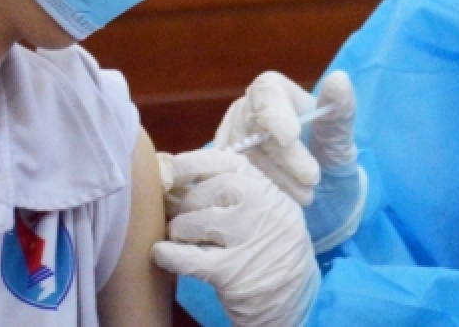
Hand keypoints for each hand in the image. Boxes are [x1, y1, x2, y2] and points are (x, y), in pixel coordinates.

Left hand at [152, 150, 318, 326]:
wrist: (297, 298)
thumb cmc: (271, 249)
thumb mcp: (266, 210)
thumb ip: (234, 190)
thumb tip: (176, 173)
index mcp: (266, 188)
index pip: (225, 161)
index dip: (191, 163)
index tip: (171, 170)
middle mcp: (260, 207)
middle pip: (205, 191)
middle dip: (185, 203)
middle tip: (179, 216)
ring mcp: (247, 239)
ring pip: (193, 222)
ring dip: (178, 230)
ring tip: (181, 239)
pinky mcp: (231, 272)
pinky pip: (187, 257)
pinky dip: (168, 254)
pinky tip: (162, 254)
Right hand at [214, 71, 365, 251]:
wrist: (319, 196)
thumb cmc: (328, 157)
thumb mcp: (340, 137)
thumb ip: (340, 110)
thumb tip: (340, 79)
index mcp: (274, 92)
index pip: (266, 91)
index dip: (274, 113)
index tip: (291, 137)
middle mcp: (244, 112)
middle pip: (252, 128)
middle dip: (284, 157)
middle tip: (312, 179)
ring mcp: (228, 142)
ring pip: (240, 159)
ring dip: (275, 180)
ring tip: (305, 195)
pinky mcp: (220, 172)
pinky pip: (229, 182)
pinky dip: (257, 195)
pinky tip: (279, 203)